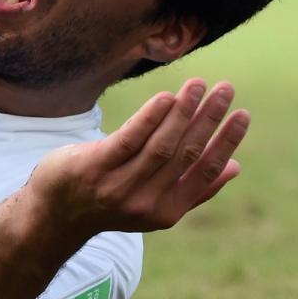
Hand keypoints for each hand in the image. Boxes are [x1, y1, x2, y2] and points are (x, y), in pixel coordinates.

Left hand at [29, 79, 249, 233]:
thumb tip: (235, 167)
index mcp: (166, 211)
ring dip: (183, 112)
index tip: (243, 114)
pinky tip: (166, 97)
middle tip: (225, 89)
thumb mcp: (153, 204)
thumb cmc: (111, 200)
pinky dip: (149, 118)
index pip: (205, 173)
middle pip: (186, 154)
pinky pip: (128, 139)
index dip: (226, 143)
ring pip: (160, 145)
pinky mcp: (94, 166)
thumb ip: (192, 190)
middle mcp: (144, 202)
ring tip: (199, 85)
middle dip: (209, 119)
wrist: (54, 213)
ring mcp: (118, 185)